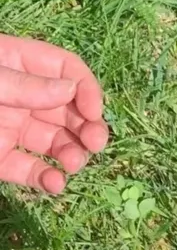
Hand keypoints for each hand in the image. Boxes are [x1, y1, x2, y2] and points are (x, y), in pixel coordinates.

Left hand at [0, 34, 107, 192]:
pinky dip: (46, 180)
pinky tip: (56, 184)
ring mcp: (12, 129)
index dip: (86, 89)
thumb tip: (70, 90)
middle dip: (88, 127)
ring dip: (73, 154)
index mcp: (17, 65)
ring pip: (56, 143)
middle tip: (95, 143)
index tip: (93, 111)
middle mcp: (21, 98)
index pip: (67, 69)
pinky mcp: (1, 160)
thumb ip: (24, 85)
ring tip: (74, 164)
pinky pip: (30, 171)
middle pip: (69, 110)